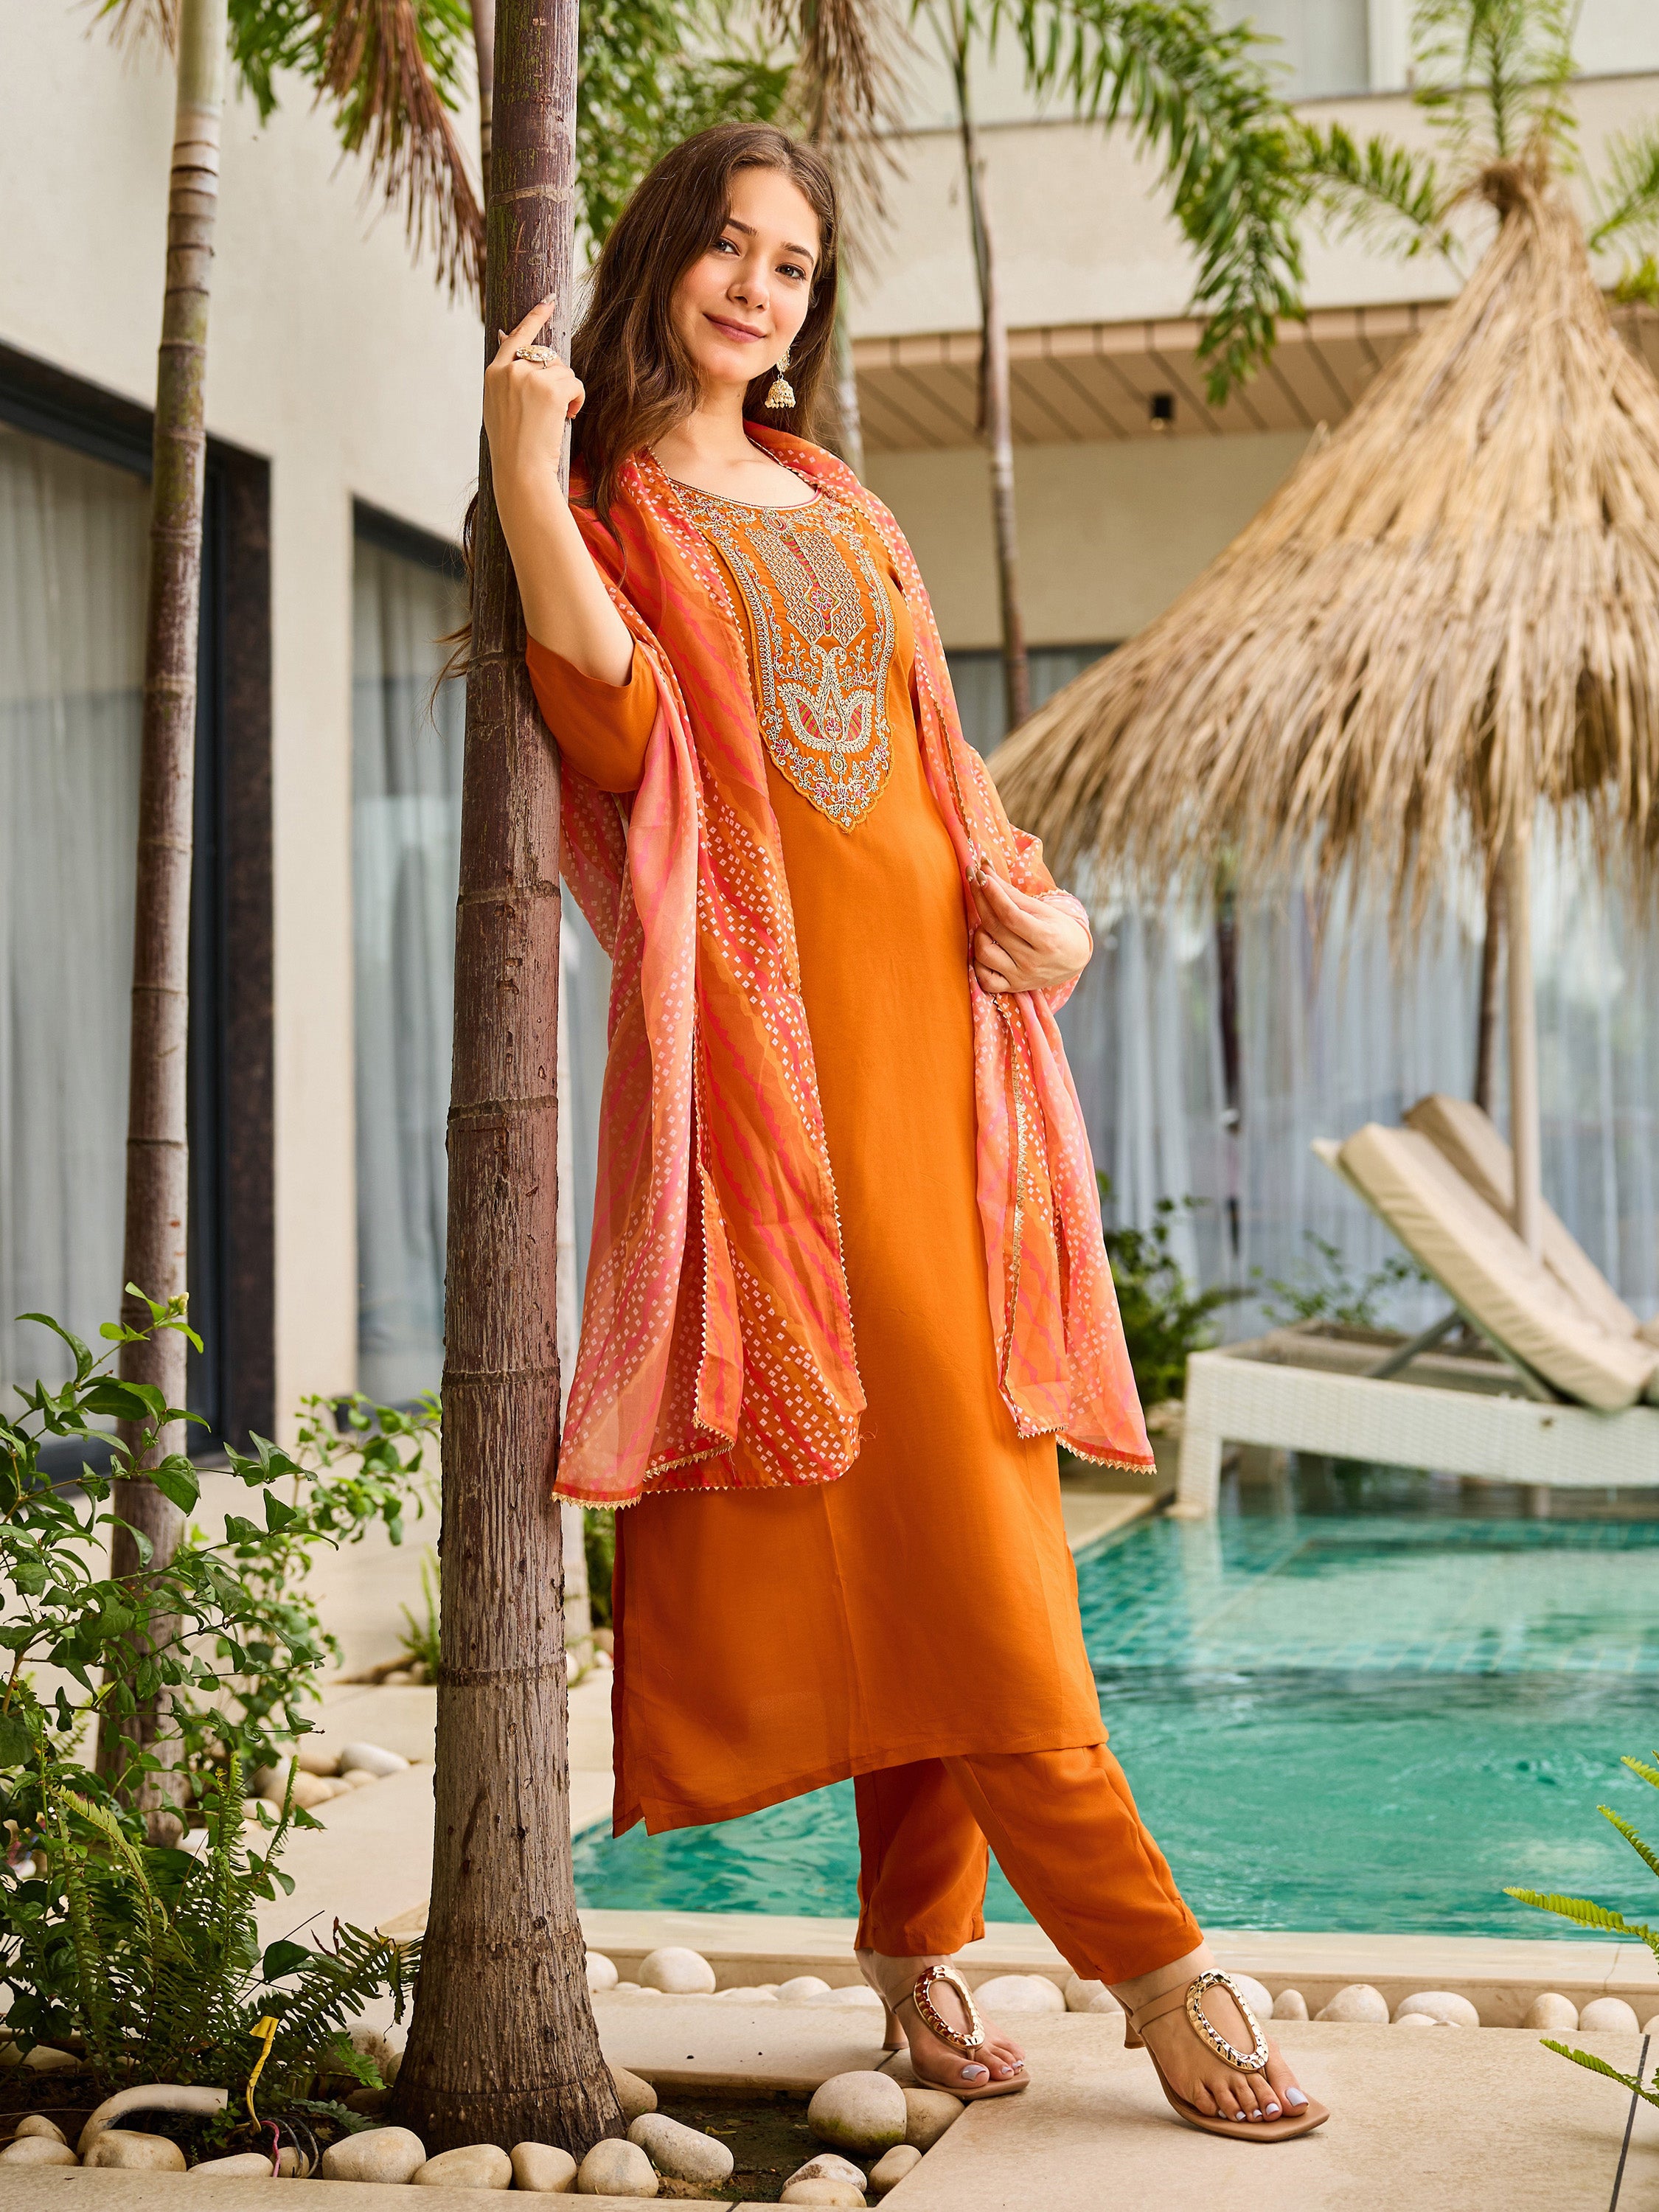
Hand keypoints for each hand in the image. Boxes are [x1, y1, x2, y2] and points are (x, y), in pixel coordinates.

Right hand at [483, 297, 584, 479]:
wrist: (520, 469)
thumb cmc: (513, 446)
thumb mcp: (499, 406)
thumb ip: (506, 378)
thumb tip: (509, 344)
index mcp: (494, 373)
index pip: (515, 337)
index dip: (534, 318)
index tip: (549, 302)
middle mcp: (510, 370)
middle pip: (546, 356)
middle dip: (556, 378)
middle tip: (554, 407)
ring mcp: (529, 378)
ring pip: (563, 369)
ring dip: (567, 391)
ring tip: (559, 415)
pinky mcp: (550, 389)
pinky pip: (574, 382)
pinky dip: (577, 399)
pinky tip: (568, 415)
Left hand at [971, 869, 1090, 994]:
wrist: (1074, 958)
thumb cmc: (1057, 928)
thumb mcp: (1042, 909)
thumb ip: (1012, 894)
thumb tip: (986, 870)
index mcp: (1046, 938)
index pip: (1009, 914)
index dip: (991, 893)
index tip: (980, 873)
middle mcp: (1032, 961)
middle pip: (995, 928)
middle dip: (980, 899)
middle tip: (974, 880)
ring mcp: (1021, 977)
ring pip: (984, 953)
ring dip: (980, 933)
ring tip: (989, 924)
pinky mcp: (1012, 988)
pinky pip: (984, 979)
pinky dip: (978, 963)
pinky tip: (987, 948)